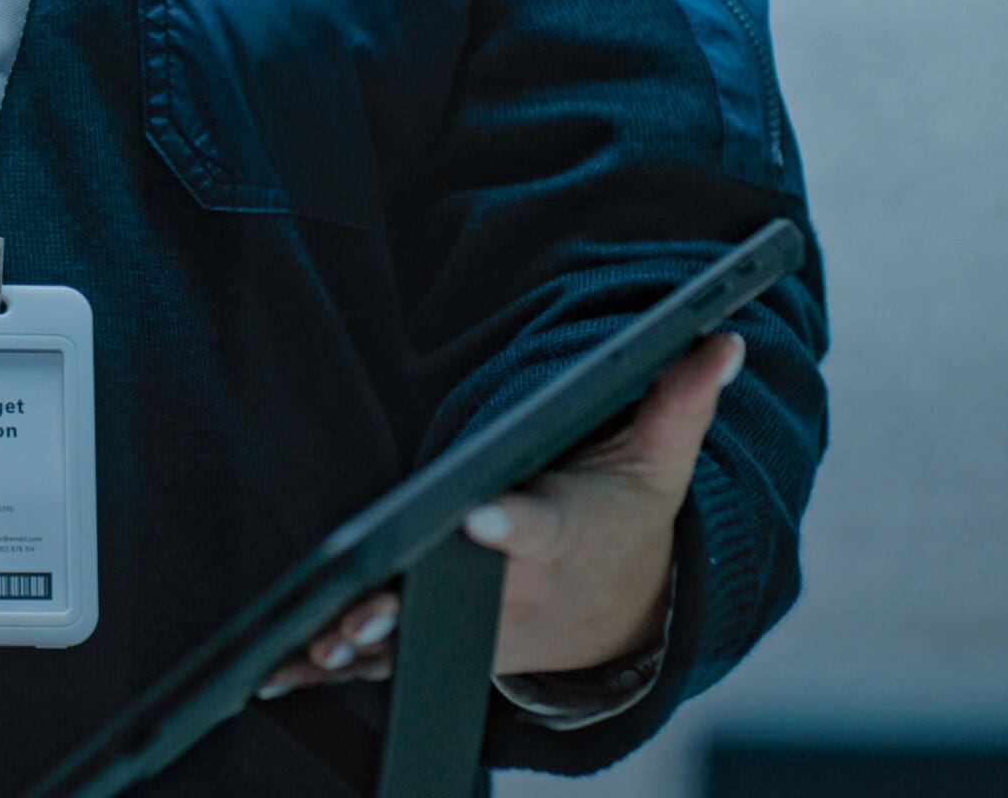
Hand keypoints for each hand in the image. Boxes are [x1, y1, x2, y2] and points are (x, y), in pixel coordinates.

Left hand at [260, 329, 743, 697]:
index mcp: (561, 531)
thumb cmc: (627, 516)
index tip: (482, 520)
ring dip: (367, 644)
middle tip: (365, 603)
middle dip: (413, 602)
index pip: (538, 528)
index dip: (511, 527)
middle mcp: (517, 590)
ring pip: (416, 641)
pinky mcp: (446, 646)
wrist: (624, 611)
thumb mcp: (661, 459)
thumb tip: (722, 338)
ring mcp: (480, 628)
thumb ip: (680, 398)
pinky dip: (338, 669)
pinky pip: (386, 662)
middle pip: (459, 597)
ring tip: (320, 640)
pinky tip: (285, 667)